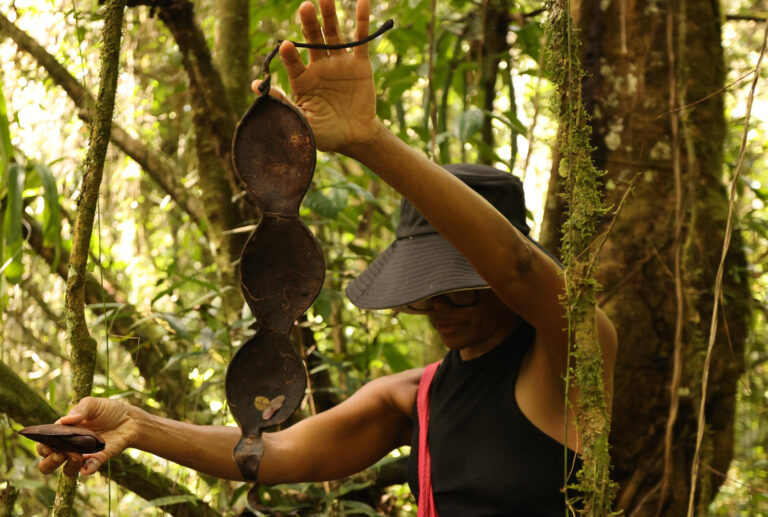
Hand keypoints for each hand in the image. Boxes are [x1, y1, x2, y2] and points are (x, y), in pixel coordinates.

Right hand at [37, 397, 137, 476]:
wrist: (130, 419)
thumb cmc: (108, 410)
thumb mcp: (93, 404)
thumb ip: (79, 410)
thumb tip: (63, 420)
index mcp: (63, 432)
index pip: (44, 444)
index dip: (42, 448)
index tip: (48, 446)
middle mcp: (70, 447)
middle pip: (47, 463)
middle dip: (49, 462)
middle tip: (59, 454)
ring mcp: (83, 455)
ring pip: (66, 470)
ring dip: (68, 465)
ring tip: (77, 455)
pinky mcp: (97, 460)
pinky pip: (88, 470)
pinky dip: (87, 470)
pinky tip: (88, 467)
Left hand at [251, 0, 381, 153]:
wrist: (354, 138)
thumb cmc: (325, 133)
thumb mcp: (302, 122)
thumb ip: (283, 104)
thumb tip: (255, 85)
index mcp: (303, 80)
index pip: (293, 62)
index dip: (289, 55)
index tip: (286, 46)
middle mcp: (319, 67)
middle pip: (312, 39)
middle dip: (309, 23)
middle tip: (305, 6)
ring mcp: (339, 63)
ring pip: (333, 34)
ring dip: (330, 15)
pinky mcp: (360, 65)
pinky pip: (361, 40)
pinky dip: (362, 21)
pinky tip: (362, 1)